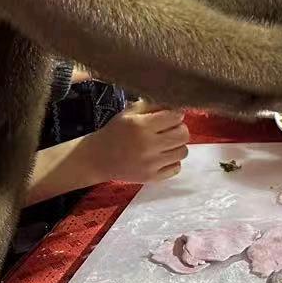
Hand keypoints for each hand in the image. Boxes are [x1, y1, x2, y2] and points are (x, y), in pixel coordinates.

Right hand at [77, 105, 191, 186]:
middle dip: (179, 129)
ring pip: (183, 152)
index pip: (175, 117)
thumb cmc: (115, 131)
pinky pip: (176, 168)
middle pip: (183, 135)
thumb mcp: (129, 112)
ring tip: (166, 143)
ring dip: (177, 145)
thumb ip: (153, 105)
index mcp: (141, 125)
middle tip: (170, 129)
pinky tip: (161, 156)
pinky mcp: (151, 178)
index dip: (175, 114)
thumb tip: (176, 106)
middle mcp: (147, 145)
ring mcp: (150, 164)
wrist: (98, 158)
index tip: (170, 116)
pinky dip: (172, 161)